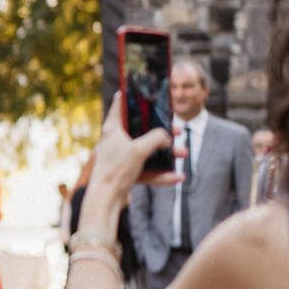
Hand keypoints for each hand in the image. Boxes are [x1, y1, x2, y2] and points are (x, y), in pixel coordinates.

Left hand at [81, 94, 182, 226]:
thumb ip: (156, 138)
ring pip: (147, 151)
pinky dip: (160, 174)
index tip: (140, 88)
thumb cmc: (117, 170)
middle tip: (177, 129)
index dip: (130, 95)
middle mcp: (115, 141)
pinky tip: (177, 178)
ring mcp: (121, 158)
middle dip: (161, 131)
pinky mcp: (126, 173)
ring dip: (166, 154)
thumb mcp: (139, 149)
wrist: (106, 199)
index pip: (120, 105)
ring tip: (183, 153)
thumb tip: (166, 136)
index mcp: (113, 129)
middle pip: (141, 130)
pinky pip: (146, 170)